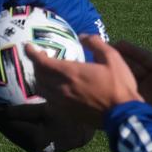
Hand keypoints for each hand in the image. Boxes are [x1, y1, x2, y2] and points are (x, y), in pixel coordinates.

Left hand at [0, 101, 93, 151]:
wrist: (87, 131)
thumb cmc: (71, 114)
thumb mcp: (47, 107)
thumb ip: (24, 109)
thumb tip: (0, 108)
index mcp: (39, 137)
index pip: (14, 124)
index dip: (0, 116)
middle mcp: (37, 148)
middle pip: (12, 133)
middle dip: (0, 122)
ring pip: (16, 138)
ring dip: (5, 127)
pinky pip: (23, 140)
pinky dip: (14, 132)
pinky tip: (9, 124)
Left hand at [25, 36, 140, 127]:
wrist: (123, 114)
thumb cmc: (119, 85)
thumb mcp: (113, 57)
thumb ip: (96, 43)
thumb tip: (83, 36)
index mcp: (71, 72)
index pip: (41, 62)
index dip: (31, 53)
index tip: (28, 46)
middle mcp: (61, 88)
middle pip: (38, 75)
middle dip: (36, 65)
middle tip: (41, 58)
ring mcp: (62, 103)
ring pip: (41, 89)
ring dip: (39, 79)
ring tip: (45, 73)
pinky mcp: (66, 114)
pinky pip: (49, 101)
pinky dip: (47, 92)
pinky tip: (55, 90)